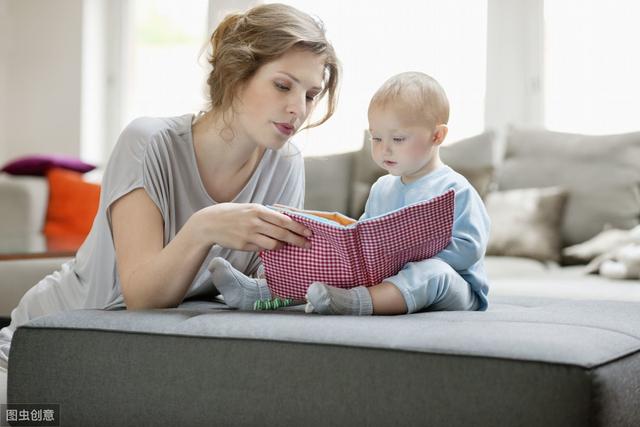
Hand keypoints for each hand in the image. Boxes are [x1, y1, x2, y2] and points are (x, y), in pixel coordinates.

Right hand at [193, 203, 311, 250]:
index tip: (309, 231)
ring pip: (274, 243)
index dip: (298, 227)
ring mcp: (249, 234)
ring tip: (291, 245)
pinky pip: (263, 248)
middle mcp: (255, 222)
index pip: (283, 219)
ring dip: (285, 245)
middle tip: (308, 244)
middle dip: (298, 239)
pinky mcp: (245, 245)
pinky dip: (271, 248)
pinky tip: (275, 246)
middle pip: (282, 232)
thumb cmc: (233, 214)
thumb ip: (266, 215)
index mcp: (258, 210)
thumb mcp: (249, 208)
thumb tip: (285, 221)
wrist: (210, 223)